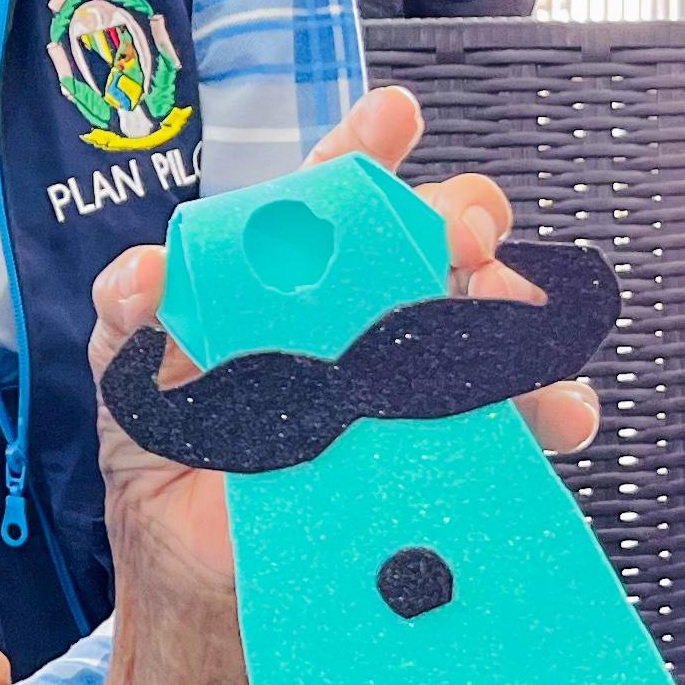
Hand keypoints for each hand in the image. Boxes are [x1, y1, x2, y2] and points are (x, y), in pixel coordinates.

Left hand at [90, 85, 601, 587]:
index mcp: (295, 272)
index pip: (338, 193)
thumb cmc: (165, 451)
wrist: (198, 568)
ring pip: (495, 316)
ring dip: (514, 300)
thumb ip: (130, 312)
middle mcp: (369, 310)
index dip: (369, 147)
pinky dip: (553, 408)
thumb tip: (144, 276)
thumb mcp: (131, 370)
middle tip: (461, 232)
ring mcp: (418, 379)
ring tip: (507, 306)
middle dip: (461, 216)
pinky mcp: (453, 452)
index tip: (394, 116)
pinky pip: (523, 421)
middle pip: (438, 237)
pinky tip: (554, 407)